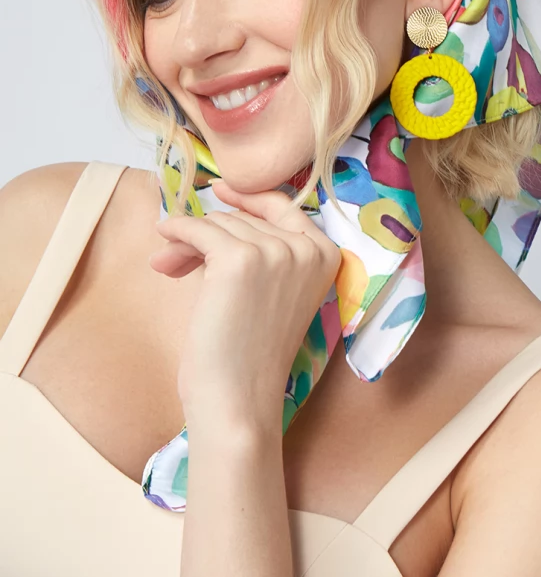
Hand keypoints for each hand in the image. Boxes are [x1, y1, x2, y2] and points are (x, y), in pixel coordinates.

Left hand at [148, 179, 341, 421]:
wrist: (240, 399)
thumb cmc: (252, 354)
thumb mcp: (274, 291)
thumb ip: (263, 250)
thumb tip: (211, 211)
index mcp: (327, 255)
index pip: (284, 206)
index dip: (249, 198)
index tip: (219, 190)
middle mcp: (307, 248)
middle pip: (244, 217)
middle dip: (209, 235)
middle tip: (179, 264)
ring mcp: (276, 251)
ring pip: (219, 223)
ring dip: (188, 242)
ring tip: (171, 270)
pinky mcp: (239, 259)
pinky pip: (198, 228)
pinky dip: (177, 232)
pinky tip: (163, 240)